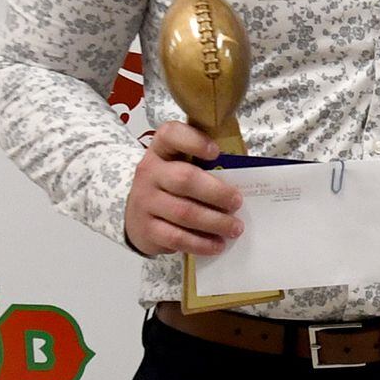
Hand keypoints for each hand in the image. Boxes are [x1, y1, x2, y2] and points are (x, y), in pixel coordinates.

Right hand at [124, 122, 242, 257]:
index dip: (193, 141)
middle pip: (184, 179)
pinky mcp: (147, 229)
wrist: (135, 216)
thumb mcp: (179, 167)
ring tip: (235, 228)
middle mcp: (149, 173)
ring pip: (184, 212)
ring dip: (215, 221)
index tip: (216, 152)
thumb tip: (244, 179)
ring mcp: (145, 202)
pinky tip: (217, 245)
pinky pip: (177, 237)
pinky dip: (201, 243)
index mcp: (160, 150)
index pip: (170, 135)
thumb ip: (204, 167)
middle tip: (237, 202)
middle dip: (216, 192)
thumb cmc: (170, 187)